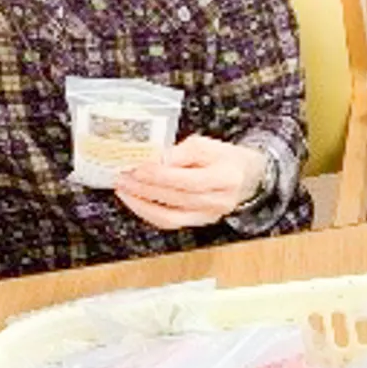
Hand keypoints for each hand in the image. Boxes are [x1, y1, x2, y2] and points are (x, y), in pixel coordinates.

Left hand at [116, 135, 267, 228]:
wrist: (242, 177)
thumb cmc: (223, 158)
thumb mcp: (206, 144)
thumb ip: (182, 152)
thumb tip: (157, 160)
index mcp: (227, 178)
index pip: (190, 181)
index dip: (162, 176)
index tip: (139, 167)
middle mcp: (219, 201)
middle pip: (178, 199)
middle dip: (146, 188)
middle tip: (123, 176)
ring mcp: (209, 216)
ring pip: (170, 216)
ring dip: (142, 203)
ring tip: (123, 188)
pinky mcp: (197, 223)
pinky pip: (169, 222)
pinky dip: (148, 212)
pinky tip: (134, 200)